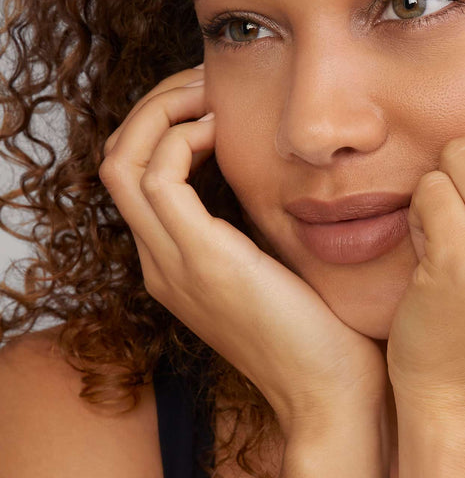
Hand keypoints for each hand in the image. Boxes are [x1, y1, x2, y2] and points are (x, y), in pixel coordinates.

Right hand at [99, 66, 386, 441]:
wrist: (331, 395)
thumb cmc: (323, 334)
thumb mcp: (281, 272)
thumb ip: (260, 231)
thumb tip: (279, 182)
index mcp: (179, 265)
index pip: (140, 177)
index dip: (165, 127)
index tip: (213, 100)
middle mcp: (163, 263)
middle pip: (120, 159)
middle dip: (157, 107)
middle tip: (204, 82)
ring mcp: (174, 264)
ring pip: (125, 160)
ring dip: (163, 111)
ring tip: (210, 92)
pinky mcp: (202, 260)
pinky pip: (160, 176)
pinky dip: (183, 138)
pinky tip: (225, 128)